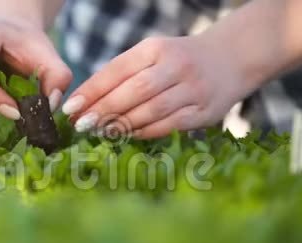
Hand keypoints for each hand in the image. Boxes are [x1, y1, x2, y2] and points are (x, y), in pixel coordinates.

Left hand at [62, 36, 253, 138]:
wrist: (231, 59)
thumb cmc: (177, 61)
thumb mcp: (151, 56)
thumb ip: (122, 75)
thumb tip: (84, 103)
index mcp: (156, 49)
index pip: (117, 70)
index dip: (91, 91)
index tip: (70, 107)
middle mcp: (175, 66)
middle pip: (133, 91)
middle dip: (103, 110)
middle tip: (81, 125)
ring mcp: (192, 89)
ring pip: (151, 111)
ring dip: (121, 124)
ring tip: (100, 132)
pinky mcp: (204, 112)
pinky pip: (168, 125)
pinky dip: (144, 132)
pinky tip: (127, 136)